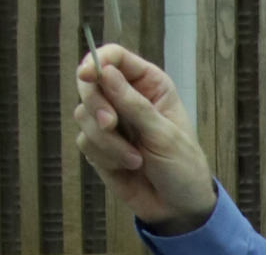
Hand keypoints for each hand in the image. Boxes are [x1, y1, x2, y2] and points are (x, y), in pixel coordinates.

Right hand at [74, 44, 215, 234]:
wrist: (177, 207)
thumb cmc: (182, 163)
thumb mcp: (162, 132)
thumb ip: (132, 103)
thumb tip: (105, 71)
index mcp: (148, 83)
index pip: (115, 57)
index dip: (98, 61)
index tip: (87, 75)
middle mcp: (125, 96)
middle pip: (91, 83)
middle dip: (97, 105)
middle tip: (111, 125)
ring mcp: (110, 121)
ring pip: (83, 114)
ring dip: (106, 140)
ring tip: (134, 158)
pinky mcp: (99, 145)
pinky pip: (84, 141)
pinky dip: (104, 155)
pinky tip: (127, 165)